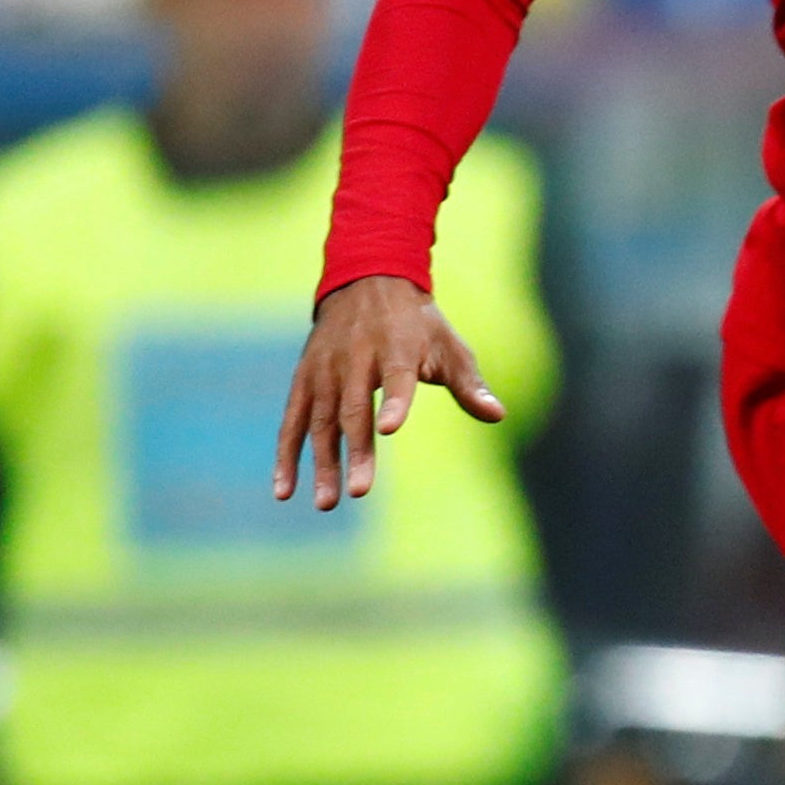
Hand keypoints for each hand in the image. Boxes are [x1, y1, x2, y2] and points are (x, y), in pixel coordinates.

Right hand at [275, 275, 500, 508]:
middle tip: (359, 492)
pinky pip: (291, 421)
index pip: (397, 379)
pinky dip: (286, 455)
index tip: (390, 429)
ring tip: (327, 503)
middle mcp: (355, 360)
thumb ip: (470, 385)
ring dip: (322, 464)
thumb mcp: (449, 346)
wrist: (367, 281)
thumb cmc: (418, 324)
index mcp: (397, 349)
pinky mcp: (303, 379)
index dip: (394, 402)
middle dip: (356, 453)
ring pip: (320, 422)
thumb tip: (498, 415)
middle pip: (353, 410)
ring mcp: (324, 371)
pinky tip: (285, 490)